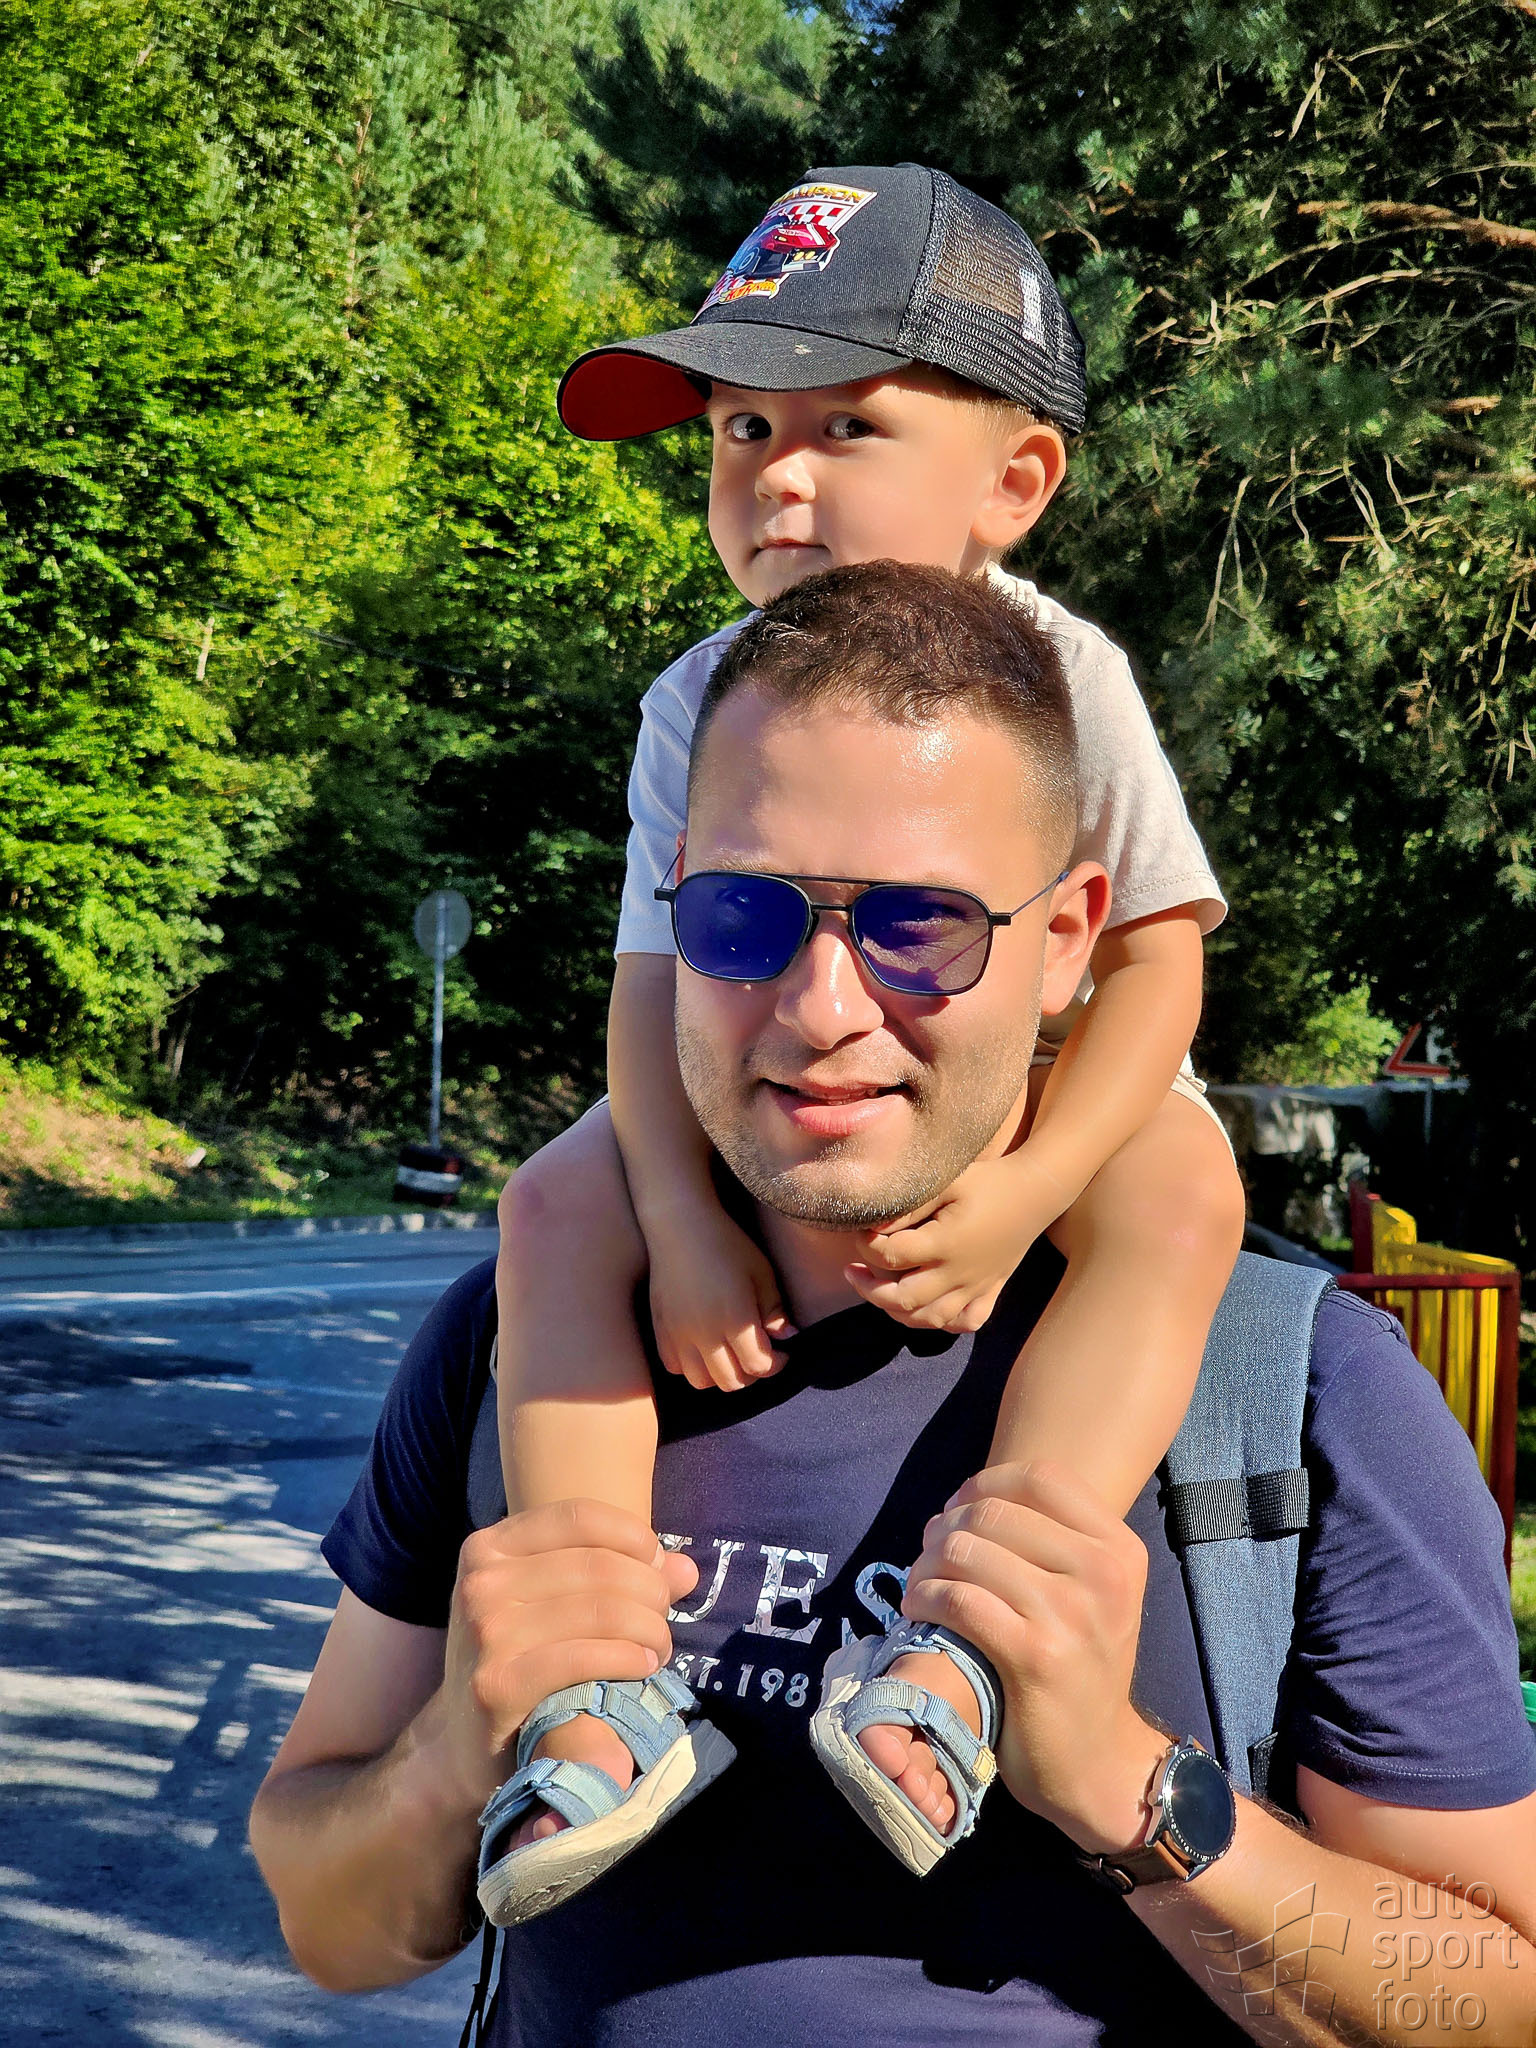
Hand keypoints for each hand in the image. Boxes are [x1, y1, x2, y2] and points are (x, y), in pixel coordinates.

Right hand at [434, 1499, 699, 1814]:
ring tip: (658, 1647)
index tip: (657, 1565)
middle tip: (664, 1619)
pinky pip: (585, 1658)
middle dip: (651, 1592)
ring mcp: (485, 1633)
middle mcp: (481, 1582)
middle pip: (599, 1566)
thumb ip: (619, 1577)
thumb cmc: (519, 1661)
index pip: (579, 1516)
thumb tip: (685, 1568)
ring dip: (650, 1629)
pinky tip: (643, 1668)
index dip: (633, 1537)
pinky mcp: (497, 1685)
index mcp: (489, 1547)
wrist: (463, 1747)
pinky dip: (628, 1660)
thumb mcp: (552, 1605)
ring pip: (602, 1611)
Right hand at [646, 1199, 795, 1391]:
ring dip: (721, 1374)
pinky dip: (692, 1366)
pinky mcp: (661, 1329)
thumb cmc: (727, 1244)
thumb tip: (786, 1338)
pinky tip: (704, 1346)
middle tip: (758, 1353)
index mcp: (734, 1319)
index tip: (781, 1353)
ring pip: (701, 1381)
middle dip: (751, 1374)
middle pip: (731, 1381)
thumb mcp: (762, 1273)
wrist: (680, 1225)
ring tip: (730, 1353)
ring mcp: (678, 1334)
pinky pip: (675, 1367)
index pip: (758, 1365)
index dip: (775, 1365)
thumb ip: (775, 1311)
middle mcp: (704, 1333)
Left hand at [844, 1150, 1068, 1333]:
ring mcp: (976, 1287)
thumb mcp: (946, 1182)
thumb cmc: (988, 1181)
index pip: (890, 1256)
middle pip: (903, 1300)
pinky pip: (966, 1322)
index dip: (865, 1246)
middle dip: (869, 1290)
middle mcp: (959, 1273)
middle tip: (852, 1272)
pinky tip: (927, 1308)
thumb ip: (908, 1206)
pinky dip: (944, 1323)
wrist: (1036, 1190)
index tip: (860, 1231)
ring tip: (879, 1291)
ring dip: (897, 1311)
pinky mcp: (990, 1290)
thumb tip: (871, 1225)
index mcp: (945, 1244)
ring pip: (930, 1319)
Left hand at [902, 1460, 1167, 1856]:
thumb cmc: (1081, 1666)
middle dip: (946, 1524)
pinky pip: (958, 1599)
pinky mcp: (1034, 1655)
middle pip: (994, 1512)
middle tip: (928, 1549)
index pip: (1041, 1478)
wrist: (1097, 1759)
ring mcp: (1070, 1615)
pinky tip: (918, 1607)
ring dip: (927, 1562)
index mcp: (1119, 1550)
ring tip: (920, 1580)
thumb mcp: (1093, 1593)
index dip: (986, 1483)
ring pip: (968, 1552)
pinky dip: (925, 1596)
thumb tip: (972, 1496)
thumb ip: (1052, 1541)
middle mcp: (1102, 1574)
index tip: (959, 1505)